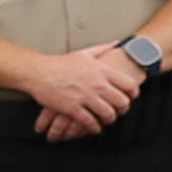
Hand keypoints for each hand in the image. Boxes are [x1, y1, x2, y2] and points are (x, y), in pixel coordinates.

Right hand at [27, 49, 144, 139]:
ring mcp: (85, 97)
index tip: (132, 97)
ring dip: (110, 119)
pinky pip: (90, 122)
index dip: (133, 93)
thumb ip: (102, 49)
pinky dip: (94, 127)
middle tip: (121, 111)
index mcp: (101, 70)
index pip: (128, 84)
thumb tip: (116, 44)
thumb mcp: (84, 53)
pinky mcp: (73, 108)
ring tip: (107, 119)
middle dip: (124, 109)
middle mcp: (96, 84)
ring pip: (108, 114)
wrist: (38, 72)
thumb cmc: (59, 63)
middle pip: (122, 102)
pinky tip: (94, 127)